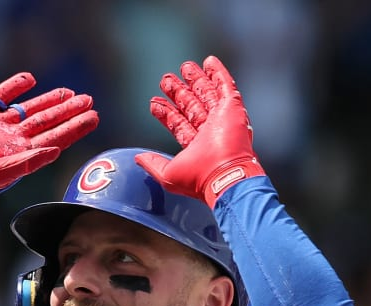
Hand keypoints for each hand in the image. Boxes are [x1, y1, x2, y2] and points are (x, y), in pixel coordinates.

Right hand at [0, 73, 99, 193]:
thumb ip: (28, 162)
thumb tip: (55, 150)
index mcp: (20, 153)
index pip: (55, 137)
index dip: (75, 127)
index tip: (93, 116)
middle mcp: (10, 139)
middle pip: (46, 122)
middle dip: (68, 112)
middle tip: (88, 100)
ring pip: (27, 110)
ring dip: (48, 101)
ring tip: (69, 92)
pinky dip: (13, 87)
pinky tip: (28, 79)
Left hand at [135, 56, 263, 206]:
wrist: (223, 175)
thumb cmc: (198, 178)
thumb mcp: (168, 174)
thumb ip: (152, 164)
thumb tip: (137, 158)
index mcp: (195, 146)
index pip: (178, 123)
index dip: (166, 113)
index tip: (154, 102)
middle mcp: (209, 132)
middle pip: (192, 105)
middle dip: (179, 92)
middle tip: (166, 79)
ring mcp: (222, 119)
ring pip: (207, 94)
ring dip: (197, 80)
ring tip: (185, 67)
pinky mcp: (233, 108)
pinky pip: (226, 86)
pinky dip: (219, 73)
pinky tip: (210, 62)